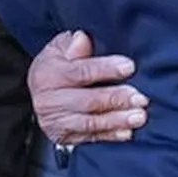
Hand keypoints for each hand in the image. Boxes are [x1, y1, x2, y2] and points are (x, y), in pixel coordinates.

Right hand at [28, 30, 148, 144]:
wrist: (37, 90)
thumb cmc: (56, 63)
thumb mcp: (59, 48)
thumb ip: (73, 44)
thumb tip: (82, 39)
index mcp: (48, 74)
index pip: (81, 72)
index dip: (106, 69)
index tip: (130, 67)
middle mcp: (49, 101)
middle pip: (88, 101)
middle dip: (116, 99)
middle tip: (140, 98)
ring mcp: (56, 122)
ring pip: (91, 122)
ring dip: (117, 120)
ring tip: (139, 116)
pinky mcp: (64, 136)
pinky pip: (90, 137)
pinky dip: (110, 136)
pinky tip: (127, 132)